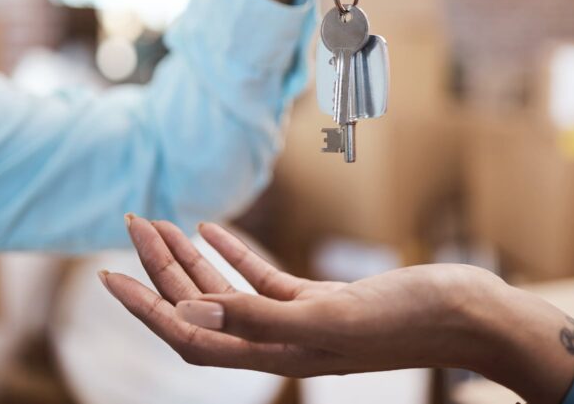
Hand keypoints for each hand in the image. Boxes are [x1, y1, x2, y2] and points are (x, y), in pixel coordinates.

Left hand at [98, 216, 500, 377]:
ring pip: (226, 291)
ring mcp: (298, 320)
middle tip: (131, 222)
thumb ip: (257, 317)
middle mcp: (277, 341)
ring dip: (189, 258)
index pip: (187, 333)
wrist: (466, 314)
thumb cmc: (409, 318)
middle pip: (199, 308)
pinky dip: (234, 254)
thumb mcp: (330, 315)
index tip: (107, 274)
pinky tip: (213, 230)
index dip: (144, 307)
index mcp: (273, 353)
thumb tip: (187, 314)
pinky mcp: (320, 299)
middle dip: (159, 269)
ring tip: (160, 222)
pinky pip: (263, 279)